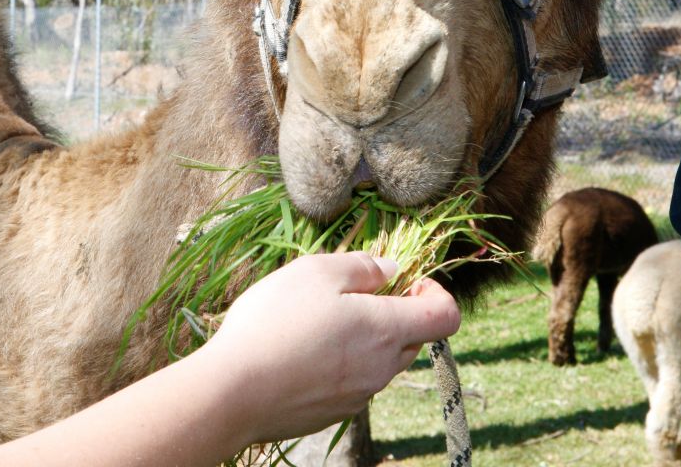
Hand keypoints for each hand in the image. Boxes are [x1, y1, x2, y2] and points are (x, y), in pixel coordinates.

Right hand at [198, 252, 460, 443]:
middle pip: (412, 339)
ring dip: (363, 339)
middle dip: (394, 312)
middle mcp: (382, 368)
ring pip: (379, 361)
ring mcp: (358, 395)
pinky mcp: (333, 413)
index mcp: (387, 330)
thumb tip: (391, 269)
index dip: (435, 292)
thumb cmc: (276, 322)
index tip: (405, 280)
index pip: (446, 316)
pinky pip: (351, 381)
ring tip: (315, 322)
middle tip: (351, 295)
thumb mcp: (316, 272)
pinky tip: (299, 352)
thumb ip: (362, 266)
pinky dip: (338, 363)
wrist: (233, 392)